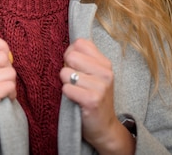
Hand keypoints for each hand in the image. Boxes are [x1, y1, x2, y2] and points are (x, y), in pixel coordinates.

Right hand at [0, 33, 16, 154]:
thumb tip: (7, 51)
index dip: (0, 45)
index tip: (2, 61)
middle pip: (3, 56)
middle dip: (8, 70)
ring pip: (10, 71)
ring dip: (10, 84)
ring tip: (0, 93)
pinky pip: (10, 85)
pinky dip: (11, 94)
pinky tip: (2, 101)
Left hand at [60, 38, 134, 154]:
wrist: (104, 128)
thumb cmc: (92, 97)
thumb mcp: (92, 75)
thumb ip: (82, 59)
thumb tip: (67, 49)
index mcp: (105, 63)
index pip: (79, 43)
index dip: (70, 53)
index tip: (74, 67)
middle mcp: (106, 72)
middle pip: (71, 55)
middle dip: (66, 68)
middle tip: (74, 82)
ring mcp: (101, 86)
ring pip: (65, 72)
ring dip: (65, 83)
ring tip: (76, 92)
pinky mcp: (92, 100)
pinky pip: (66, 88)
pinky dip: (66, 94)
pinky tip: (76, 100)